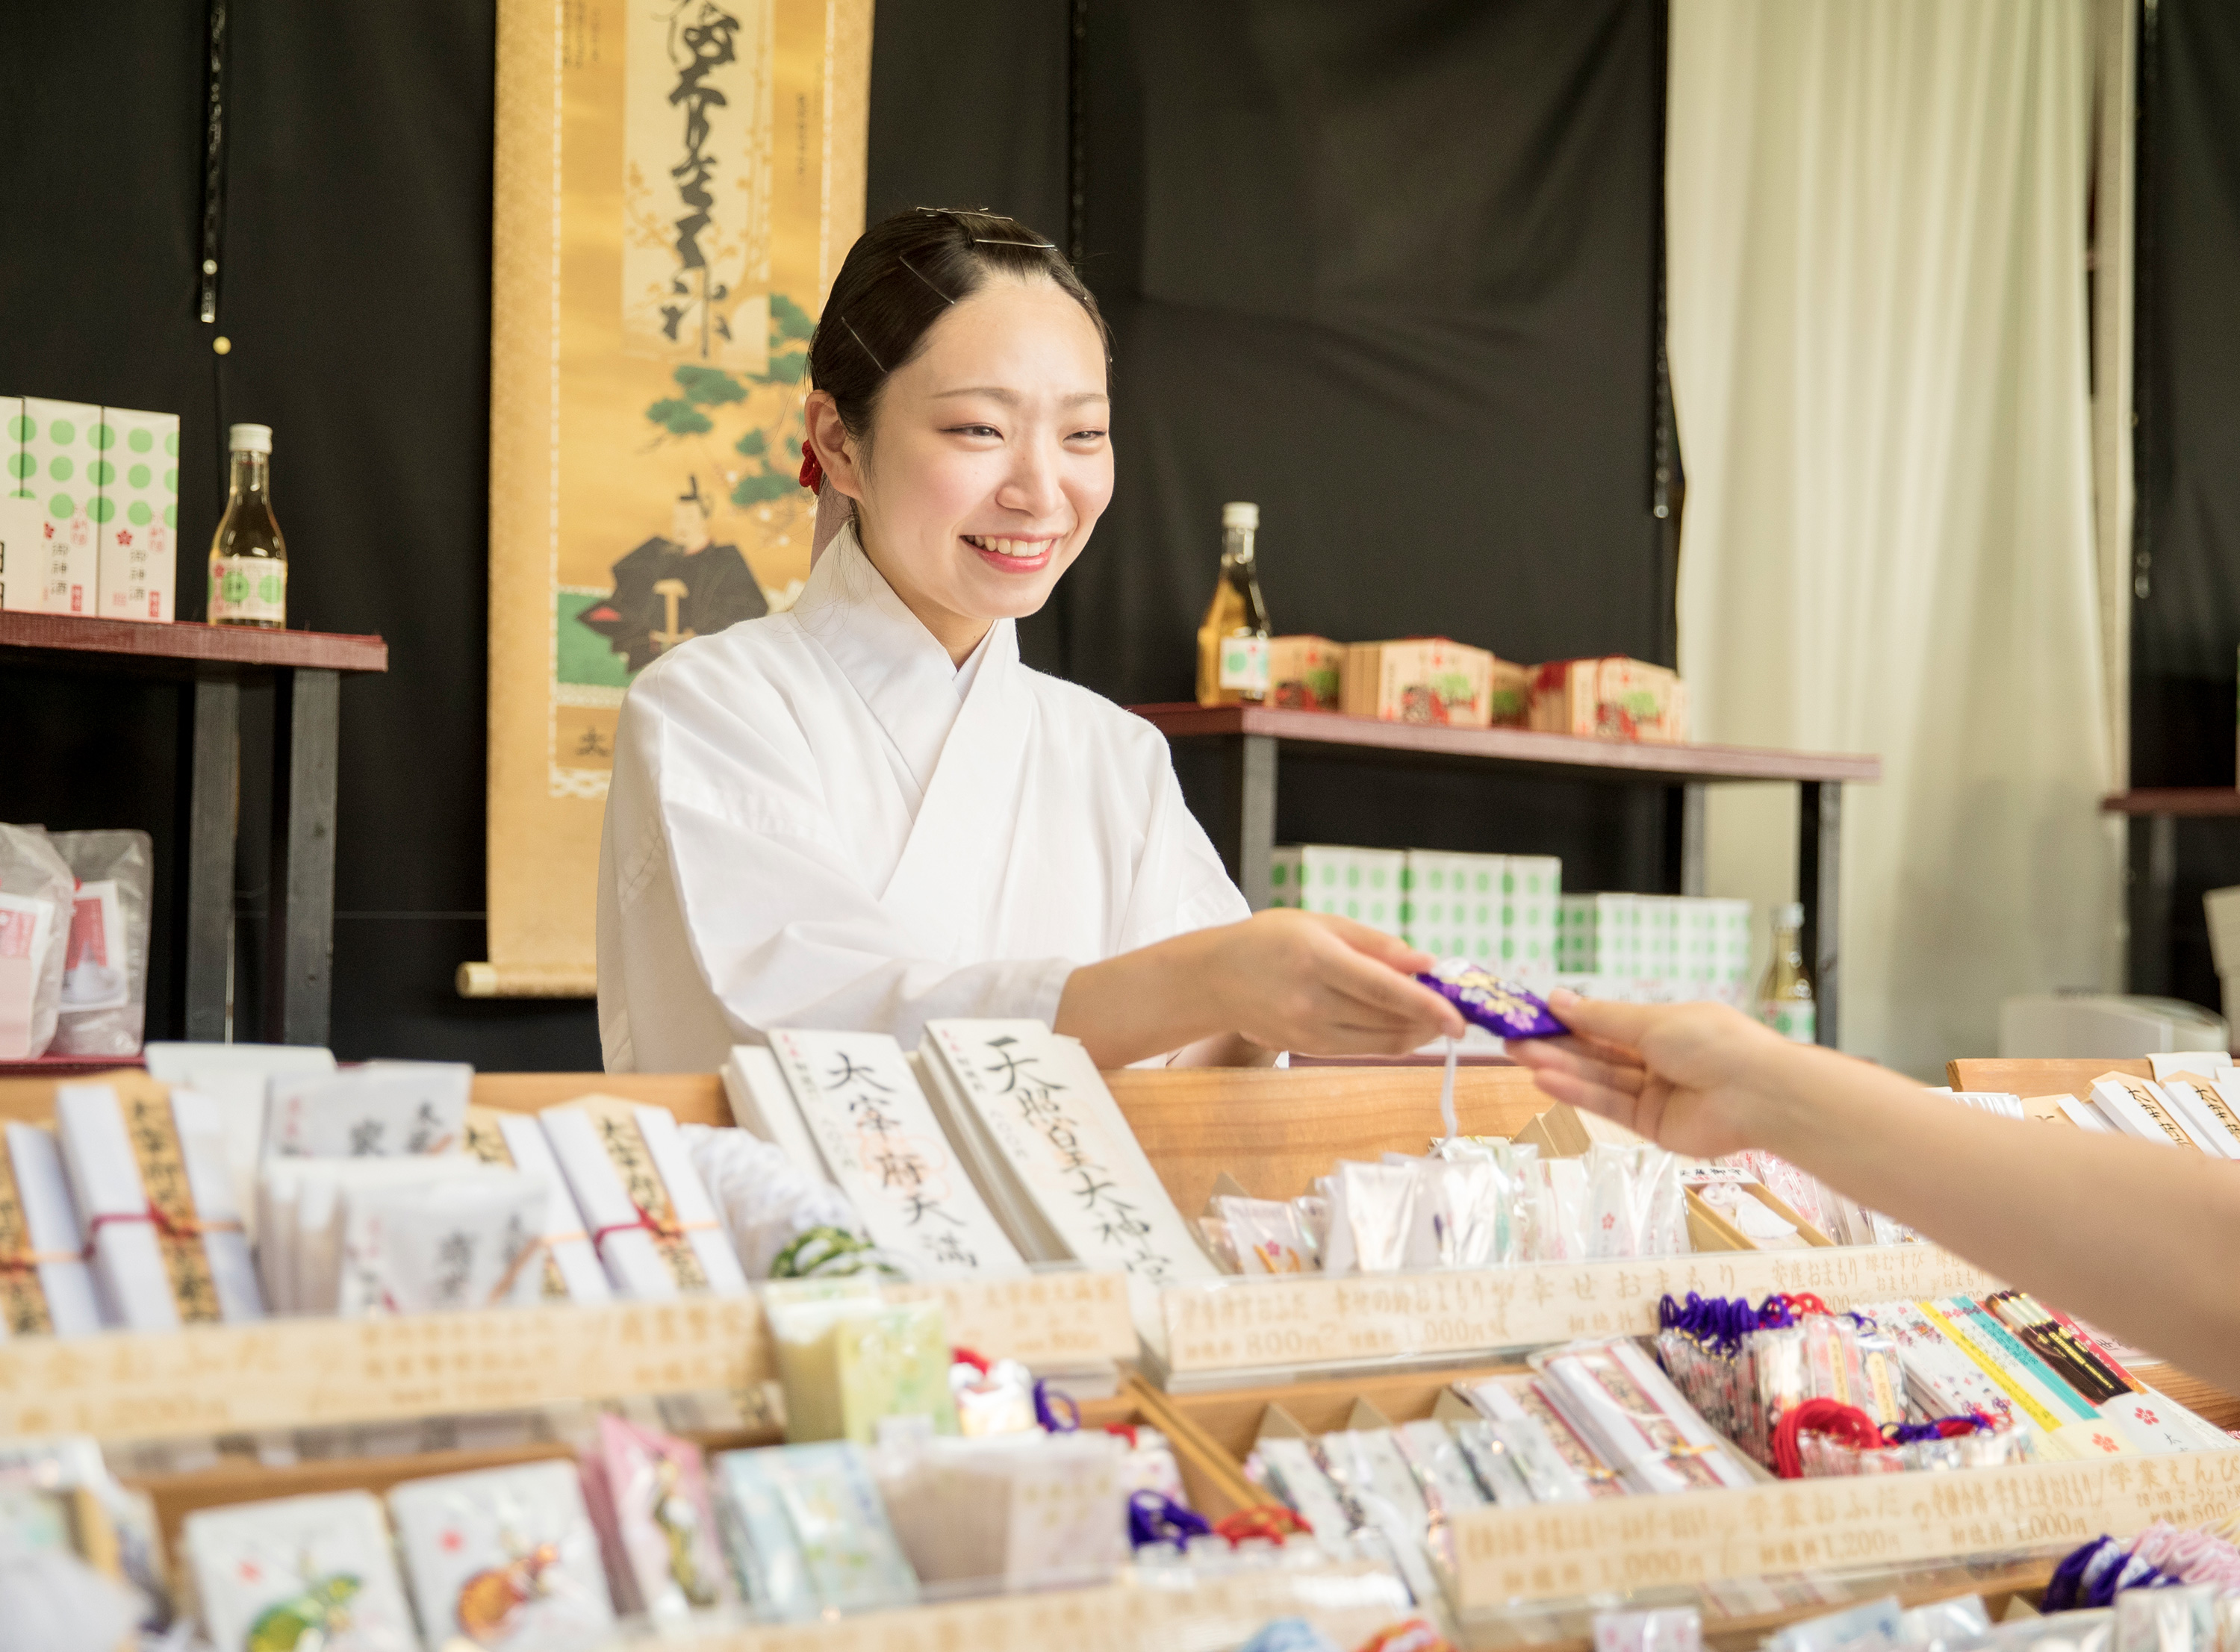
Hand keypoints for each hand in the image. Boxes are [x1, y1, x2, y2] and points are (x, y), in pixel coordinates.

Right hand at [1210, 909, 1466, 1055]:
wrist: (1215, 978)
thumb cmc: (1270, 940)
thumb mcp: (1322, 924)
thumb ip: (1377, 944)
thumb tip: (1426, 962)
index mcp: (1317, 959)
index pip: (1383, 989)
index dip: (1426, 1006)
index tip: (1459, 1017)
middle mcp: (1311, 1001)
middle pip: (1387, 1020)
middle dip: (1430, 1018)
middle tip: (1455, 1007)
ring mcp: (1307, 1031)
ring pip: (1381, 1042)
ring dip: (1416, 1032)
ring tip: (1434, 1016)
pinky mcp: (1307, 1049)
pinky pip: (1363, 1049)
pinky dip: (1392, 1040)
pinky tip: (1406, 1027)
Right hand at [1505, 991, 1795, 1157]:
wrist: (1758, 1095)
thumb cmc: (1713, 1043)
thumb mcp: (1652, 1021)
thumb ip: (1601, 1018)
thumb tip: (1558, 998)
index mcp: (1666, 1028)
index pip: (1609, 1025)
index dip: (1571, 1020)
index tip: (1533, 1014)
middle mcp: (1659, 1061)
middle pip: (1599, 1054)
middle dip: (1557, 1046)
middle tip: (1512, 1038)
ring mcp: (1655, 1095)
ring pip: (1599, 1080)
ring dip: (1560, 1068)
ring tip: (1519, 1056)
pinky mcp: (1651, 1127)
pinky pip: (1610, 1106)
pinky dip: (1578, 1093)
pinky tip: (1546, 1080)